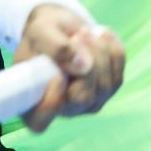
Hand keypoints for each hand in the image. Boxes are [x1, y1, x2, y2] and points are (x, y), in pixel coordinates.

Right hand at [15, 6, 124, 132]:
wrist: (61, 28)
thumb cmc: (43, 34)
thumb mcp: (40, 31)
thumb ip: (55, 48)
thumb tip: (82, 65)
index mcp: (33, 102)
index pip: (40, 121)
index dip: (50, 103)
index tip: (56, 76)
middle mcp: (62, 109)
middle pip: (83, 98)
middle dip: (85, 64)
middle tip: (76, 37)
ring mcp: (88, 102)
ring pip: (106, 85)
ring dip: (98, 51)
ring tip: (82, 32)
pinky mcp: (108, 89)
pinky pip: (118, 71)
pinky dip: (111, 48)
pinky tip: (99, 35)